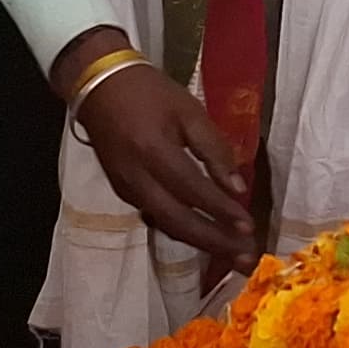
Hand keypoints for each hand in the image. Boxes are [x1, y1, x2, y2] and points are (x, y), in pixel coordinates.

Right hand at [53, 27, 256, 271]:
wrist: (99, 86)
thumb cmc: (150, 93)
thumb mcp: (189, 111)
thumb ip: (214, 149)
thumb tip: (236, 188)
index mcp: (154, 151)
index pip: (193, 191)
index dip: (222, 212)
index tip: (249, 229)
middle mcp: (137, 178)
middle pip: (178, 221)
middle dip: (214, 242)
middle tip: (245, 260)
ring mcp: (126, 189)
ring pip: (166, 224)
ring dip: (200, 242)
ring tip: (230, 255)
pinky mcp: (122, 191)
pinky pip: (156, 216)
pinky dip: (182, 229)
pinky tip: (204, 236)